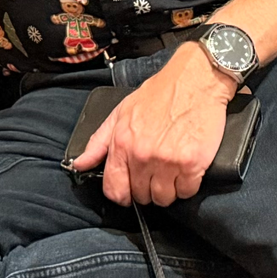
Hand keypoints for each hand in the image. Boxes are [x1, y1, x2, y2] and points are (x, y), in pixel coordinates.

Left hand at [69, 42, 234, 206]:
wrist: (196, 79)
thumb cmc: (160, 93)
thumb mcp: (122, 111)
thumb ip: (98, 142)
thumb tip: (80, 164)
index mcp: (122, 143)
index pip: (114, 189)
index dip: (122, 194)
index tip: (130, 189)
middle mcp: (142, 155)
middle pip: (141, 196)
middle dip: (148, 187)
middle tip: (158, 168)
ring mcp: (166, 161)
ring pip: (164, 199)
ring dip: (169, 188)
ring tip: (173, 166)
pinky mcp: (191, 164)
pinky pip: (186, 192)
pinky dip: (188, 183)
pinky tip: (188, 165)